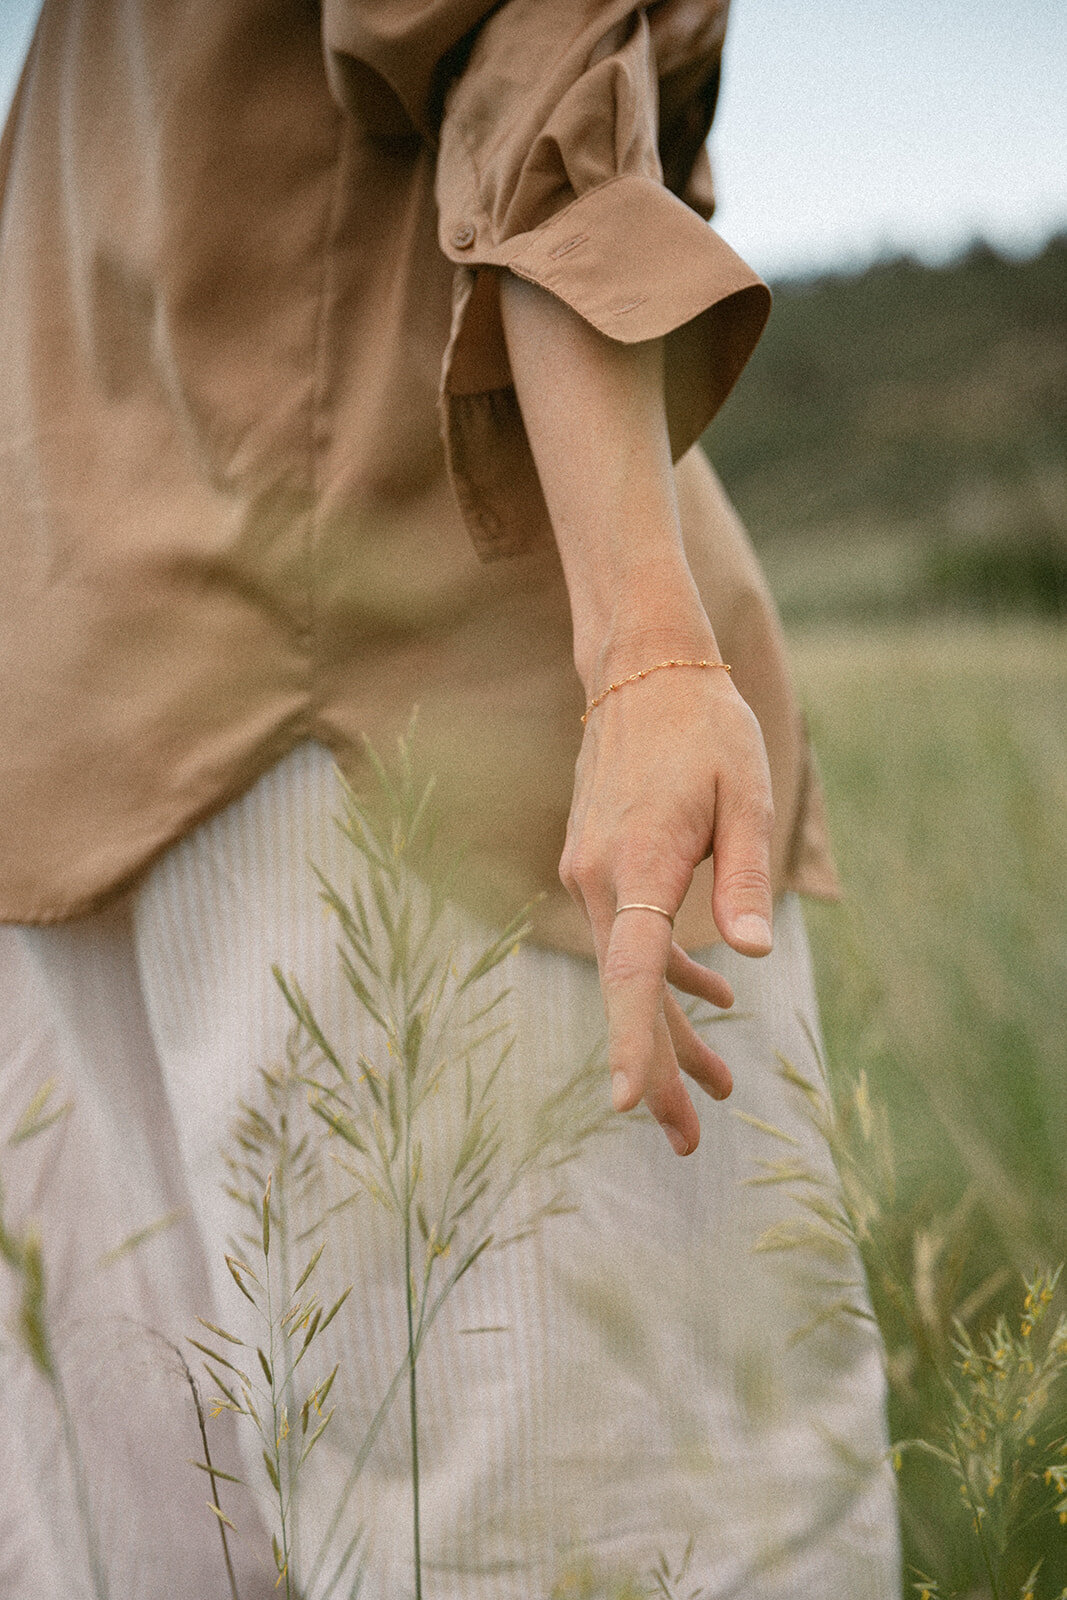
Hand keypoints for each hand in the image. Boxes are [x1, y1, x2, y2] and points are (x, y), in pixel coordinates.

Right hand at [561, 653, 774, 1155]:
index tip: (628, 1105)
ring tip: (716, 1091)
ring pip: (630, 970)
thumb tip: (753, 953)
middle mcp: (599, 877)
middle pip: (628, 991)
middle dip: (660, 1069)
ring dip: (667, 1030)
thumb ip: (742, 876)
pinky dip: (667, 974)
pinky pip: (632, 936)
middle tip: (693, 1143)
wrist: (642, 673)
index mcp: (637, 862)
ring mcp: (591, 872)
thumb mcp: (744, 796)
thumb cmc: (704, 729)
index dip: (630, 1040)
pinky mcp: (600, 864)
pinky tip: (715, 996)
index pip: (630, 969)